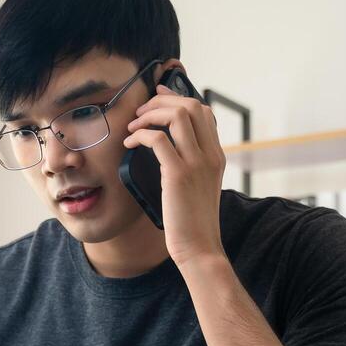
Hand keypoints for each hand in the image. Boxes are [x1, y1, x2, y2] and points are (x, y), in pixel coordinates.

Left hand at [123, 83, 226, 266]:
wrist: (200, 248)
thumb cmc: (193, 222)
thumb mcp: (199, 188)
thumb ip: (191, 165)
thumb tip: (167, 148)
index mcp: (216, 156)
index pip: (204, 111)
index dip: (178, 98)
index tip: (157, 97)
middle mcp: (209, 155)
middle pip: (190, 106)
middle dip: (160, 102)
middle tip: (140, 113)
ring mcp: (196, 164)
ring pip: (177, 116)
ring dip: (150, 115)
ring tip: (133, 126)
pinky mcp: (178, 175)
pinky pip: (158, 140)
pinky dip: (140, 136)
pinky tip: (130, 145)